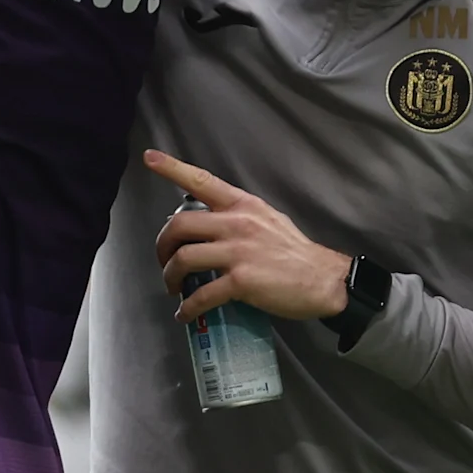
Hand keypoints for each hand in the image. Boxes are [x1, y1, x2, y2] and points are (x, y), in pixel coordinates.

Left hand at [145, 151, 348, 320]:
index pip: (202, 180)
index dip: (172, 168)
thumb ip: (238, 217)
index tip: (149, 158)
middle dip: (162, 246)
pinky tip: (185, 314)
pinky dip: (188, 307)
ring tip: (173, 288)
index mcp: (243, 205)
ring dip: (170, 277)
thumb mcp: (267, 219)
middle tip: (164, 261)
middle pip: (179, 226)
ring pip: (184, 259)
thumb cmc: (293, 251)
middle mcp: (237, 223)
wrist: (323, 279)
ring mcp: (238, 252)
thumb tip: (209, 225)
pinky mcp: (241, 281)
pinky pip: (202, 295)